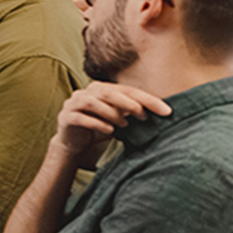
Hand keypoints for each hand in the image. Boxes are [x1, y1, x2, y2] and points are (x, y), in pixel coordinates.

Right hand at [52, 82, 169, 168]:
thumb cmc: (98, 128)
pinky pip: (81, 117)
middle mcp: (86, 92)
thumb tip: (160, 112)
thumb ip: (131, 111)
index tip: (166, 111)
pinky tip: (109, 131)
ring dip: (112, 113)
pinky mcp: (66, 117)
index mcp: (100, 89)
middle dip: (129, 104)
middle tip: (144, 117)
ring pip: (93, 102)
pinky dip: (97, 123)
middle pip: (109, 92)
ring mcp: (73, 103)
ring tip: (124, 126)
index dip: (147, 99)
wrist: (72, 143)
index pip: (127, 90)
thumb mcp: (117, 118)